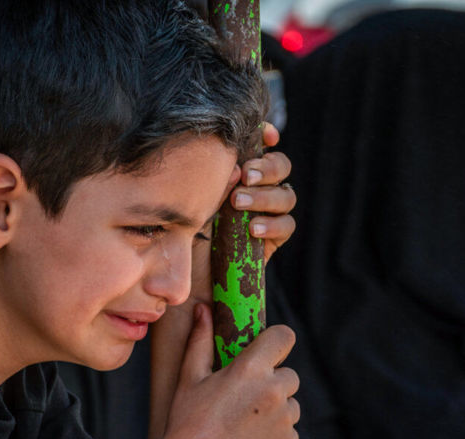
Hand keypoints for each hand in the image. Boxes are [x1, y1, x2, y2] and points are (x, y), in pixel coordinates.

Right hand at [157, 303, 299, 438]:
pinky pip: (290, 430)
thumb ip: (200, 340)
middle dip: (272, 382)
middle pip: (288, 375)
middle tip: (243, 401)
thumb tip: (202, 309)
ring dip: (276, 409)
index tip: (268, 351)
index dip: (277, 342)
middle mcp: (273, 390)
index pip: (284, 337)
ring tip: (243, 425)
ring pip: (291, 404)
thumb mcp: (190, 378)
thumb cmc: (187, 423)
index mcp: (250, 369)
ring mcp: (284, 419)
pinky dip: (276, 434)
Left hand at [182, 123, 294, 307]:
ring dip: (266, 196)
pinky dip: (274, 224)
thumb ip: (212, 181)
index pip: (259, 146)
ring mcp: (265, 214)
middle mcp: (254, 189)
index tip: (266, 134)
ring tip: (239, 203)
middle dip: (267, 167)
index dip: (266, 135)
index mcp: (234, 172)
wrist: (180, 276)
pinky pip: (287, 225)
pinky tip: (254, 229)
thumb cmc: (176, 232)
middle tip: (245, 175)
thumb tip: (236, 168)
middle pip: (280, 166)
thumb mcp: (188, 200)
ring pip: (286, 194)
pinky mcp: (271, 241)